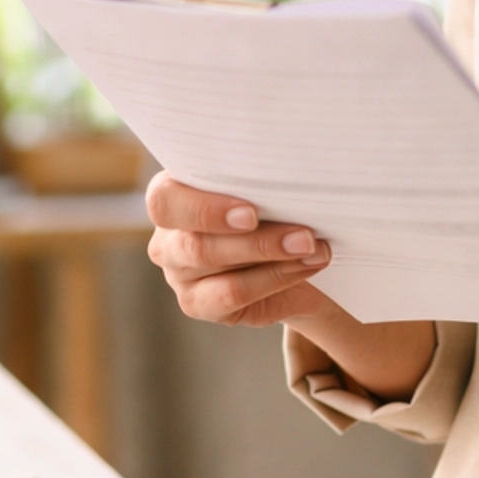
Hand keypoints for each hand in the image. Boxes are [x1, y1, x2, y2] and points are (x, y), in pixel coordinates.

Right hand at [146, 173, 334, 330]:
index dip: (205, 209)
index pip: (165, 200)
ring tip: (313, 248)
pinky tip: (305, 266)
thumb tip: (291, 174)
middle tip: (304, 235)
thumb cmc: (272, 209)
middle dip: (256, 240)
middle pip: (194, 243)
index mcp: (172, 195)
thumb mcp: (263, 189)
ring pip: (216, 269)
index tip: (251, 213)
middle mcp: (168, 237)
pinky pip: (232, 294)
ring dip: (273, 257)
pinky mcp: (197, 303)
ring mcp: (178, 274)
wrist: (292, 254)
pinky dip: (275, 279)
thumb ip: (260, 182)